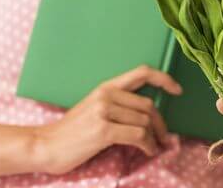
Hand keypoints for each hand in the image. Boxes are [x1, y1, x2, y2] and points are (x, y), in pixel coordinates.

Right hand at [33, 65, 181, 174]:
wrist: (45, 145)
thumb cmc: (72, 132)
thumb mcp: (95, 109)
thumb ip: (119, 104)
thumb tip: (149, 114)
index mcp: (106, 87)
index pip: (142, 72)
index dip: (164, 79)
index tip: (178, 90)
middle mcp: (106, 94)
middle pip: (148, 105)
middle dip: (161, 123)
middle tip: (165, 137)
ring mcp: (104, 111)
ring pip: (145, 122)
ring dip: (155, 138)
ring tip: (154, 147)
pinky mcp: (104, 129)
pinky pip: (138, 135)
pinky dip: (148, 145)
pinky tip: (147, 151)